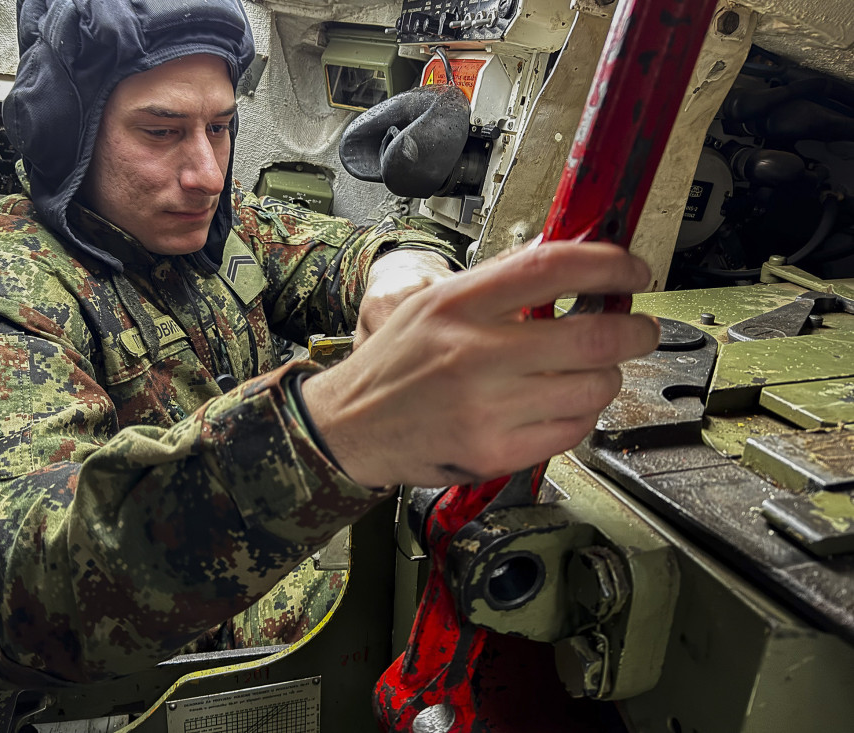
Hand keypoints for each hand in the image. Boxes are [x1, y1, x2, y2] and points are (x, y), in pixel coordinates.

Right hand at [301, 241, 659, 487]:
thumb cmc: (395, 363)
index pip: (551, 268)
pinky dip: (582, 413)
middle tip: (640, 327)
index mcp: (456, 306)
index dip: (608, 265)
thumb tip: (565, 257)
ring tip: (590, 369)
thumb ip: (497, 280)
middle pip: (592, 336)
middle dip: (635, 330)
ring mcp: (486, 409)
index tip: (633, 270)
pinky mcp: (495, 453)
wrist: (353, 426)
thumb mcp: (433, 303)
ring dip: (607, 375)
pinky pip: (572, 430)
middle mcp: (472, 355)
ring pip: (593, 388)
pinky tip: (564, 402)